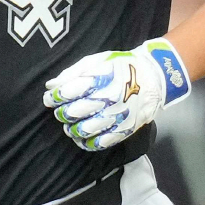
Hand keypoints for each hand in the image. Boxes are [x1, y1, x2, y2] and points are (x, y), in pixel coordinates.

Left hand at [43, 39, 189, 151]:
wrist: (154, 78)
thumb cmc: (121, 68)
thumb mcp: (97, 61)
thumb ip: (73, 73)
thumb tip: (51, 85)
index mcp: (99, 79)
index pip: (67, 92)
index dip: (53, 97)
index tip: (50, 98)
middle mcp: (107, 99)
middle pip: (73, 113)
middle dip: (62, 113)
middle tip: (61, 112)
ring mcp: (116, 116)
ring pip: (84, 130)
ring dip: (71, 130)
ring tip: (70, 126)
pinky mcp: (124, 129)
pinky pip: (100, 142)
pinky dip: (87, 143)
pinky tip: (83, 137)